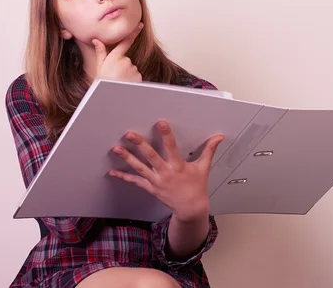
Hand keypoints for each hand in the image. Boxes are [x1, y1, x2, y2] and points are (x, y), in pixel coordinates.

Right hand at [92, 22, 142, 81]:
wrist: (110, 98)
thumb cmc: (103, 83)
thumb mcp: (99, 68)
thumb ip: (101, 53)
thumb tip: (96, 40)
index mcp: (114, 58)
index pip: (125, 42)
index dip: (134, 32)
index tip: (140, 25)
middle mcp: (125, 61)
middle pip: (126, 59)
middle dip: (122, 66)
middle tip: (114, 76)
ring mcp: (133, 69)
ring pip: (131, 68)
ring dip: (127, 74)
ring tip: (119, 82)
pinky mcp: (139, 77)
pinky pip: (136, 76)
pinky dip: (132, 80)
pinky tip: (125, 85)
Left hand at [109, 120, 224, 221]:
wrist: (191, 208)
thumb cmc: (197, 187)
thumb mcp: (204, 167)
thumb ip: (209, 150)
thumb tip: (219, 137)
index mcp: (178, 166)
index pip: (172, 147)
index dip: (166, 135)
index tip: (161, 123)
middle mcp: (166, 173)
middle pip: (151, 156)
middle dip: (140, 145)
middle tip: (130, 134)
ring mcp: (157, 181)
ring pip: (140, 168)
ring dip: (127, 158)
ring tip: (117, 149)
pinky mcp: (151, 188)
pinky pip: (136, 182)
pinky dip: (124, 177)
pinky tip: (113, 172)